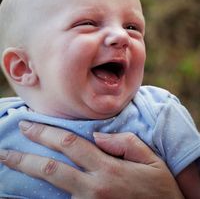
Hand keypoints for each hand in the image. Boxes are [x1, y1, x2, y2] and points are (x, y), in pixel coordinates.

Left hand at [0, 121, 183, 198]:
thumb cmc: (159, 188)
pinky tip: (28, 193)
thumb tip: (96, 136)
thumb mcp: (150, 159)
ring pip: (51, 189)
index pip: (69, 144)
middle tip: (5, 151)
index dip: (46, 133)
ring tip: (10, 167)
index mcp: (108, 168)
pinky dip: (42, 197)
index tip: (28, 125)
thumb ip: (124, 142)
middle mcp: (94, 188)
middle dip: (25, 158)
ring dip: (28, 178)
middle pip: (51, 168)